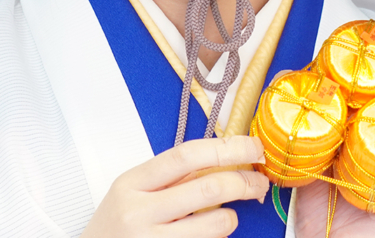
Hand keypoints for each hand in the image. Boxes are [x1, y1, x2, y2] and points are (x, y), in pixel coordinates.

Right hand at [81, 135, 269, 237]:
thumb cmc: (115, 227)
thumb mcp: (131, 193)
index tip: (250, 146)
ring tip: (229, 216)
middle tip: (258, 182)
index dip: (225, 148)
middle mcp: (138, 211)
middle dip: (243, 181)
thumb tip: (223, 157)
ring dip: (232, 217)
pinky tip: (212, 235)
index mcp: (131, 183)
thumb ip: (169, 177)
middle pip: (208, 187)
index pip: (185, 156)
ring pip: (214, 223)